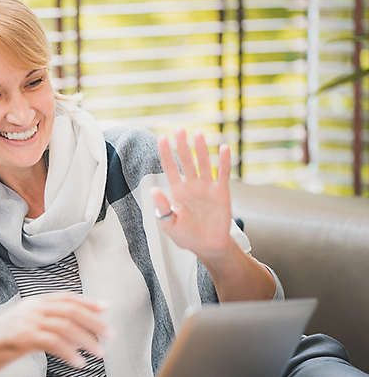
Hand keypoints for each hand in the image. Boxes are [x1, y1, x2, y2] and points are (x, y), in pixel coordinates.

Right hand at [0, 293, 107, 376]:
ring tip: (99, 353)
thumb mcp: (22, 324)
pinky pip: (54, 343)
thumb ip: (42, 322)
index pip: (66, 298)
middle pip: (71, 310)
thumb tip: (67, 328)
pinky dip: (70, 353)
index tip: (106, 308)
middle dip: (94, 322)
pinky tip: (78, 363)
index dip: (88, 302)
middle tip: (109, 335)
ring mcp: (28, 321)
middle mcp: (33, 308)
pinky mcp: (24, 337)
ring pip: (66, 326)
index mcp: (34, 302)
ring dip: (86, 341)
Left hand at [151, 129, 232, 261]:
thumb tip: (153, 190)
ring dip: (201, 149)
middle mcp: (192, 185)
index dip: (166, 153)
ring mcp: (207, 188)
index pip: (170, 168)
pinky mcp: (222, 193)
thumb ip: (162, 208)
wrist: (208, 246)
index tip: (162, 138)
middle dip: (182, 146)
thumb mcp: (169, 225)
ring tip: (198, 134)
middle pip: (186, 161)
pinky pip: (223, 174)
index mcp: (177, 191)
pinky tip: (223, 148)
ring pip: (203, 164)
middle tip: (180, 129)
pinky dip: (223, 162)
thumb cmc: (186, 236)